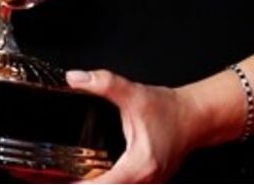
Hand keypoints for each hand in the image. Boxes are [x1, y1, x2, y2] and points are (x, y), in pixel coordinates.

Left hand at [65, 69, 196, 182]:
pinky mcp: (147, 183)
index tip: (59, 180)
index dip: (80, 184)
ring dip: (96, 184)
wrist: (196, 117)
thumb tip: (76, 78)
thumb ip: (105, 83)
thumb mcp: (135, 94)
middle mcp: (144, 182)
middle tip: (58, 177)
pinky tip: (93, 176)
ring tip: (72, 174)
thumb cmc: (171, 111)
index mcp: (139, 165)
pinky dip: (107, 183)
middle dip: (83, 184)